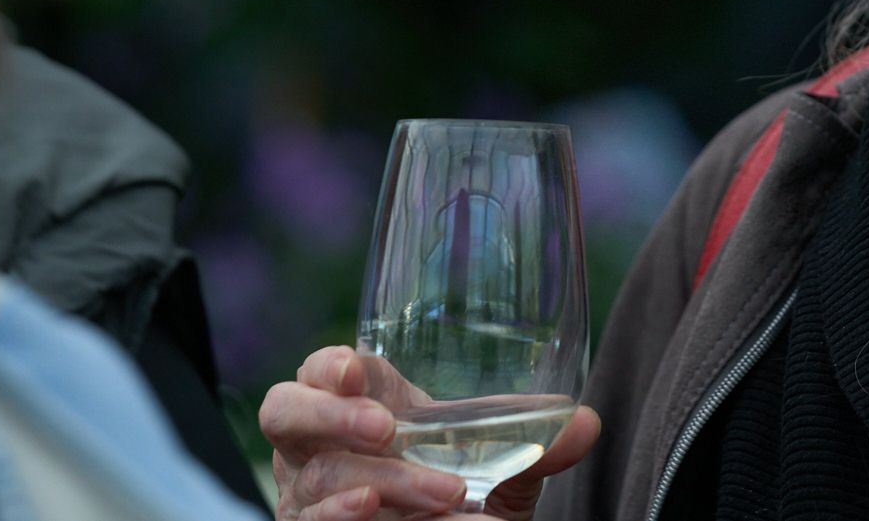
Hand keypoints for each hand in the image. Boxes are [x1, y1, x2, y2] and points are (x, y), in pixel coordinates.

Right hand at [261, 346, 600, 520]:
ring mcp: (307, 498)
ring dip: (387, 485)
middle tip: (385, 428)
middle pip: (283, 413)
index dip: (326, 364)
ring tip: (444, 493)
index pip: (317, 369)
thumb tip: (585, 421)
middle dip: (329, 416)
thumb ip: (538, 446)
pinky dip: (351, 520)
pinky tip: (388, 516)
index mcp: (358, 406)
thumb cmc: (464, 499)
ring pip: (317, 482)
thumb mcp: (504, 472)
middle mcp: (317, 449)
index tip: (356, 368)